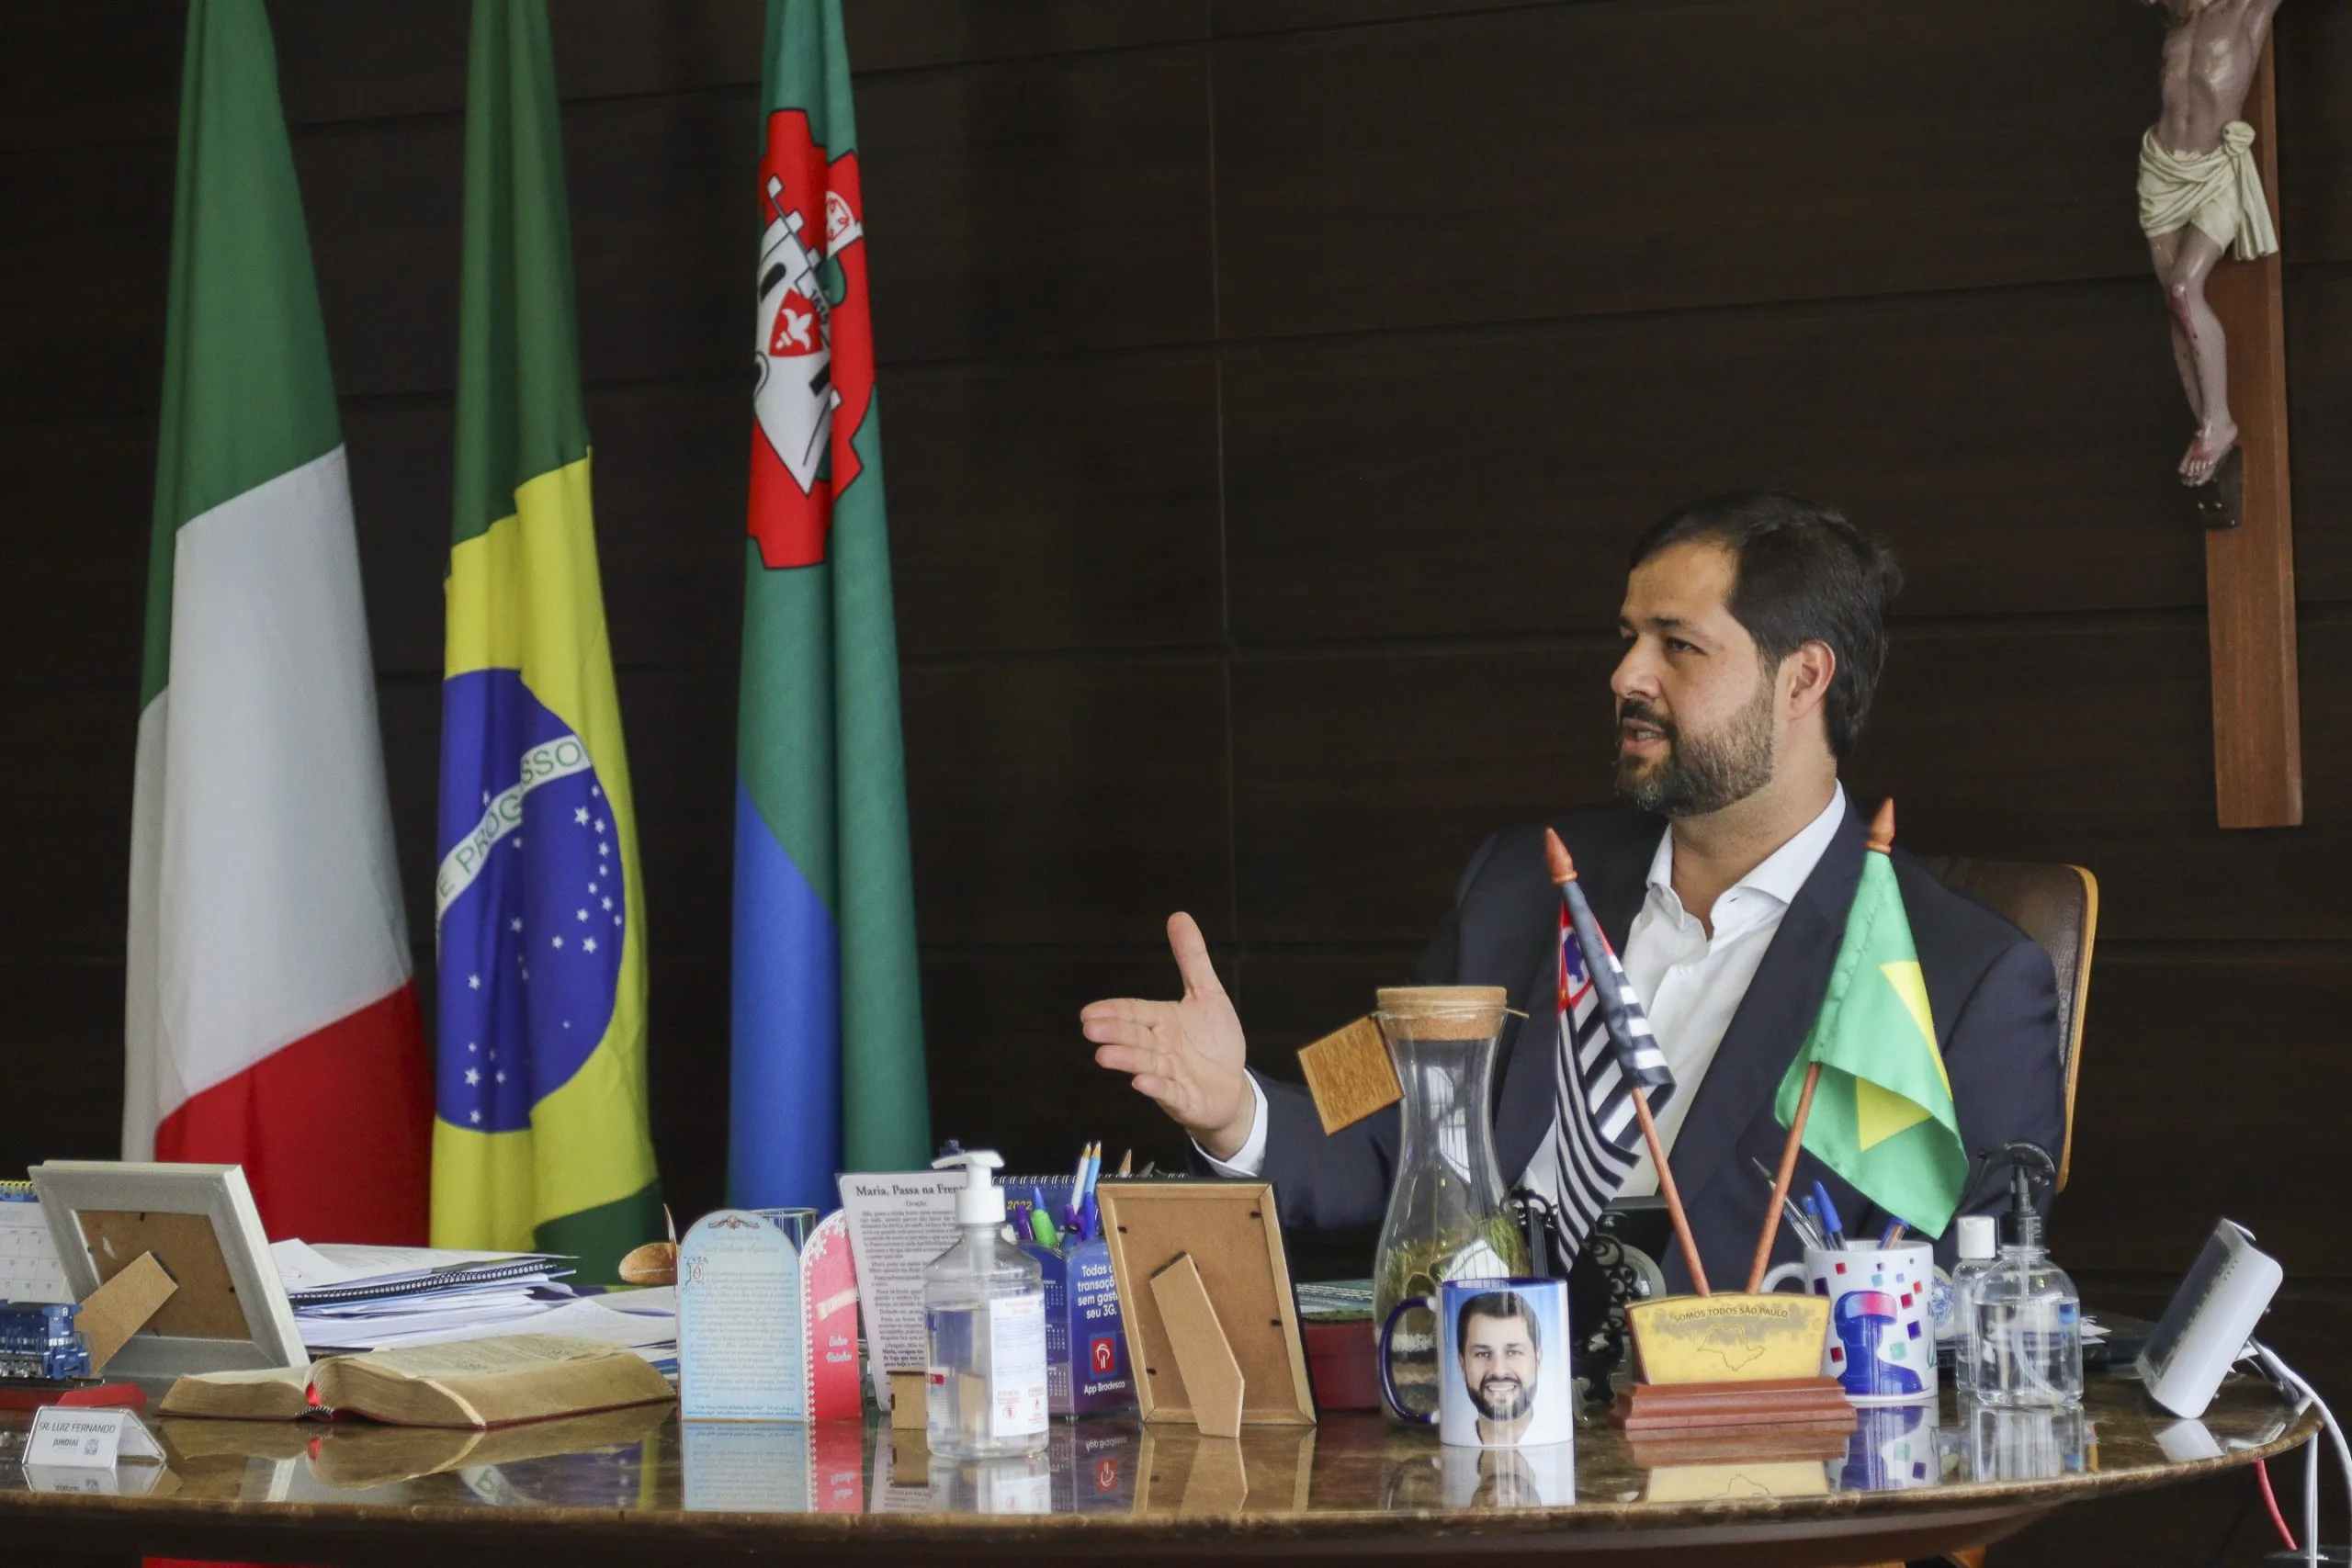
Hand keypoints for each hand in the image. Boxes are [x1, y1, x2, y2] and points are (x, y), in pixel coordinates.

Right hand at [1081, 912, 1252, 1158]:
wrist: (1232, 1087)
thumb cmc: (1214, 1041)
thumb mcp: (1208, 994)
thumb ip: (1191, 958)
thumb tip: (1178, 916)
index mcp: (1162, 1022)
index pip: (1134, 1013)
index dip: (1113, 1011)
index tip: (1087, 1012)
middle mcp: (1160, 1048)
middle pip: (1134, 1037)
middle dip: (1113, 1032)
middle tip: (1090, 1028)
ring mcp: (1169, 1075)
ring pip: (1145, 1065)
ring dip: (1126, 1060)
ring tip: (1104, 1056)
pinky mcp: (1184, 1099)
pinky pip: (1169, 1093)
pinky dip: (1156, 1088)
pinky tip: (1142, 1083)